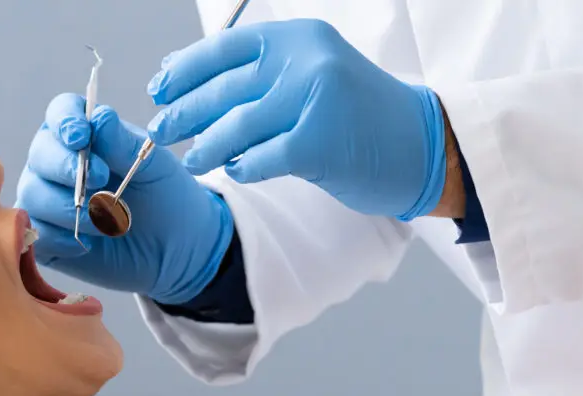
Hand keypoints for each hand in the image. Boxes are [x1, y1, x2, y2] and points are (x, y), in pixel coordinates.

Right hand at [16, 93, 233, 303]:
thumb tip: (100, 118)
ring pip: (34, 194)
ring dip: (70, 208)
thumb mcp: (154, 167)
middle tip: (101, 180)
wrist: (177, 247)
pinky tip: (91, 242)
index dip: (65, 121)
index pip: (61, 113)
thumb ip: (125, 144)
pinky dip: (63, 238)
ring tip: (108, 220)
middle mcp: (57, 163)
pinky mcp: (47, 236)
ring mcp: (47, 198)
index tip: (81, 137)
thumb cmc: (165, 197)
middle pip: (40, 153)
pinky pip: (37, 232)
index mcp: (84, 134)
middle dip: (66, 167)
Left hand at [144, 19, 448, 220]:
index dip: (185, 70)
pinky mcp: (320, 143)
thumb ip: (260, 71)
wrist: (423, 144)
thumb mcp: (314, 72)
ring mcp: (314, 100)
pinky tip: (235, 171)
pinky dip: (242, 167)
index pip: (224, 49)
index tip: (159, 89)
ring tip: (190, 160)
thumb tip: (184, 77)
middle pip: (223, 88)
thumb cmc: (360, 113)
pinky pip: (260, 159)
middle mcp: (306, 60)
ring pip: (235, 126)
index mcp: (300, 37)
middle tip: (160, 131)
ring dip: (204, 147)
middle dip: (183, 112)